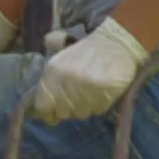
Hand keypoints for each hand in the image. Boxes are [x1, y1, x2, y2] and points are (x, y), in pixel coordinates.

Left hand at [22, 15, 150, 124]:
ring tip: (92, 92)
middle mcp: (66, 79)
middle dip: (69, 110)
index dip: (48, 113)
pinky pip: (97, 110)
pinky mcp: (103, 91)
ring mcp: (85, 86)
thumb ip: (50, 84)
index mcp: (52, 71)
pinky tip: (102, 91)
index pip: (42, 106)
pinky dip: (99, 105)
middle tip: (78, 97)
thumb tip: (41, 110)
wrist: (117, 44)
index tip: (54, 114)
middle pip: (62, 112)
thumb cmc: (87, 54)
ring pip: (80, 114)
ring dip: (86, 107)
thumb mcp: (61, 62)